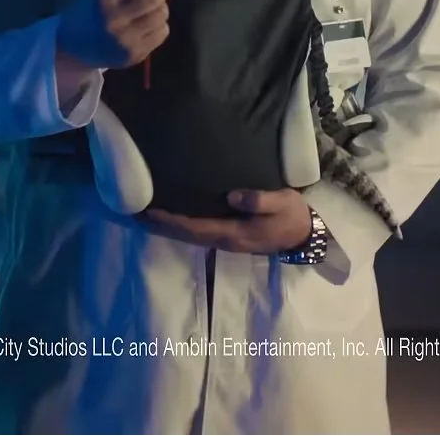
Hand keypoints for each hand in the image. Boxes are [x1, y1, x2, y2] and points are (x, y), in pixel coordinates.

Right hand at [56, 0, 175, 70]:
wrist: (73, 46)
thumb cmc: (90, 9)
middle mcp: (115, 18)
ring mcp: (126, 39)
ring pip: (162, 15)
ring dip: (162, 5)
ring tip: (153, 4)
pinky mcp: (135, 55)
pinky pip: (162, 32)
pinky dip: (160, 23)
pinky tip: (148, 22)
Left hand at [141, 189, 312, 254]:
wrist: (304, 234)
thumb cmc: (292, 215)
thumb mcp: (281, 203)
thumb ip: (259, 200)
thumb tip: (232, 197)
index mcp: (234, 233)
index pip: (195, 228)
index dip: (172, 220)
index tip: (151, 211)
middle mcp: (225, 241)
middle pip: (186, 236)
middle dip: (162, 226)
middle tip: (136, 215)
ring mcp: (226, 242)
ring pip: (190, 237)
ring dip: (168, 229)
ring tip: (146, 218)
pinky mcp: (229, 238)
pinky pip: (198, 235)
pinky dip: (181, 229)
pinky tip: (172, 221)